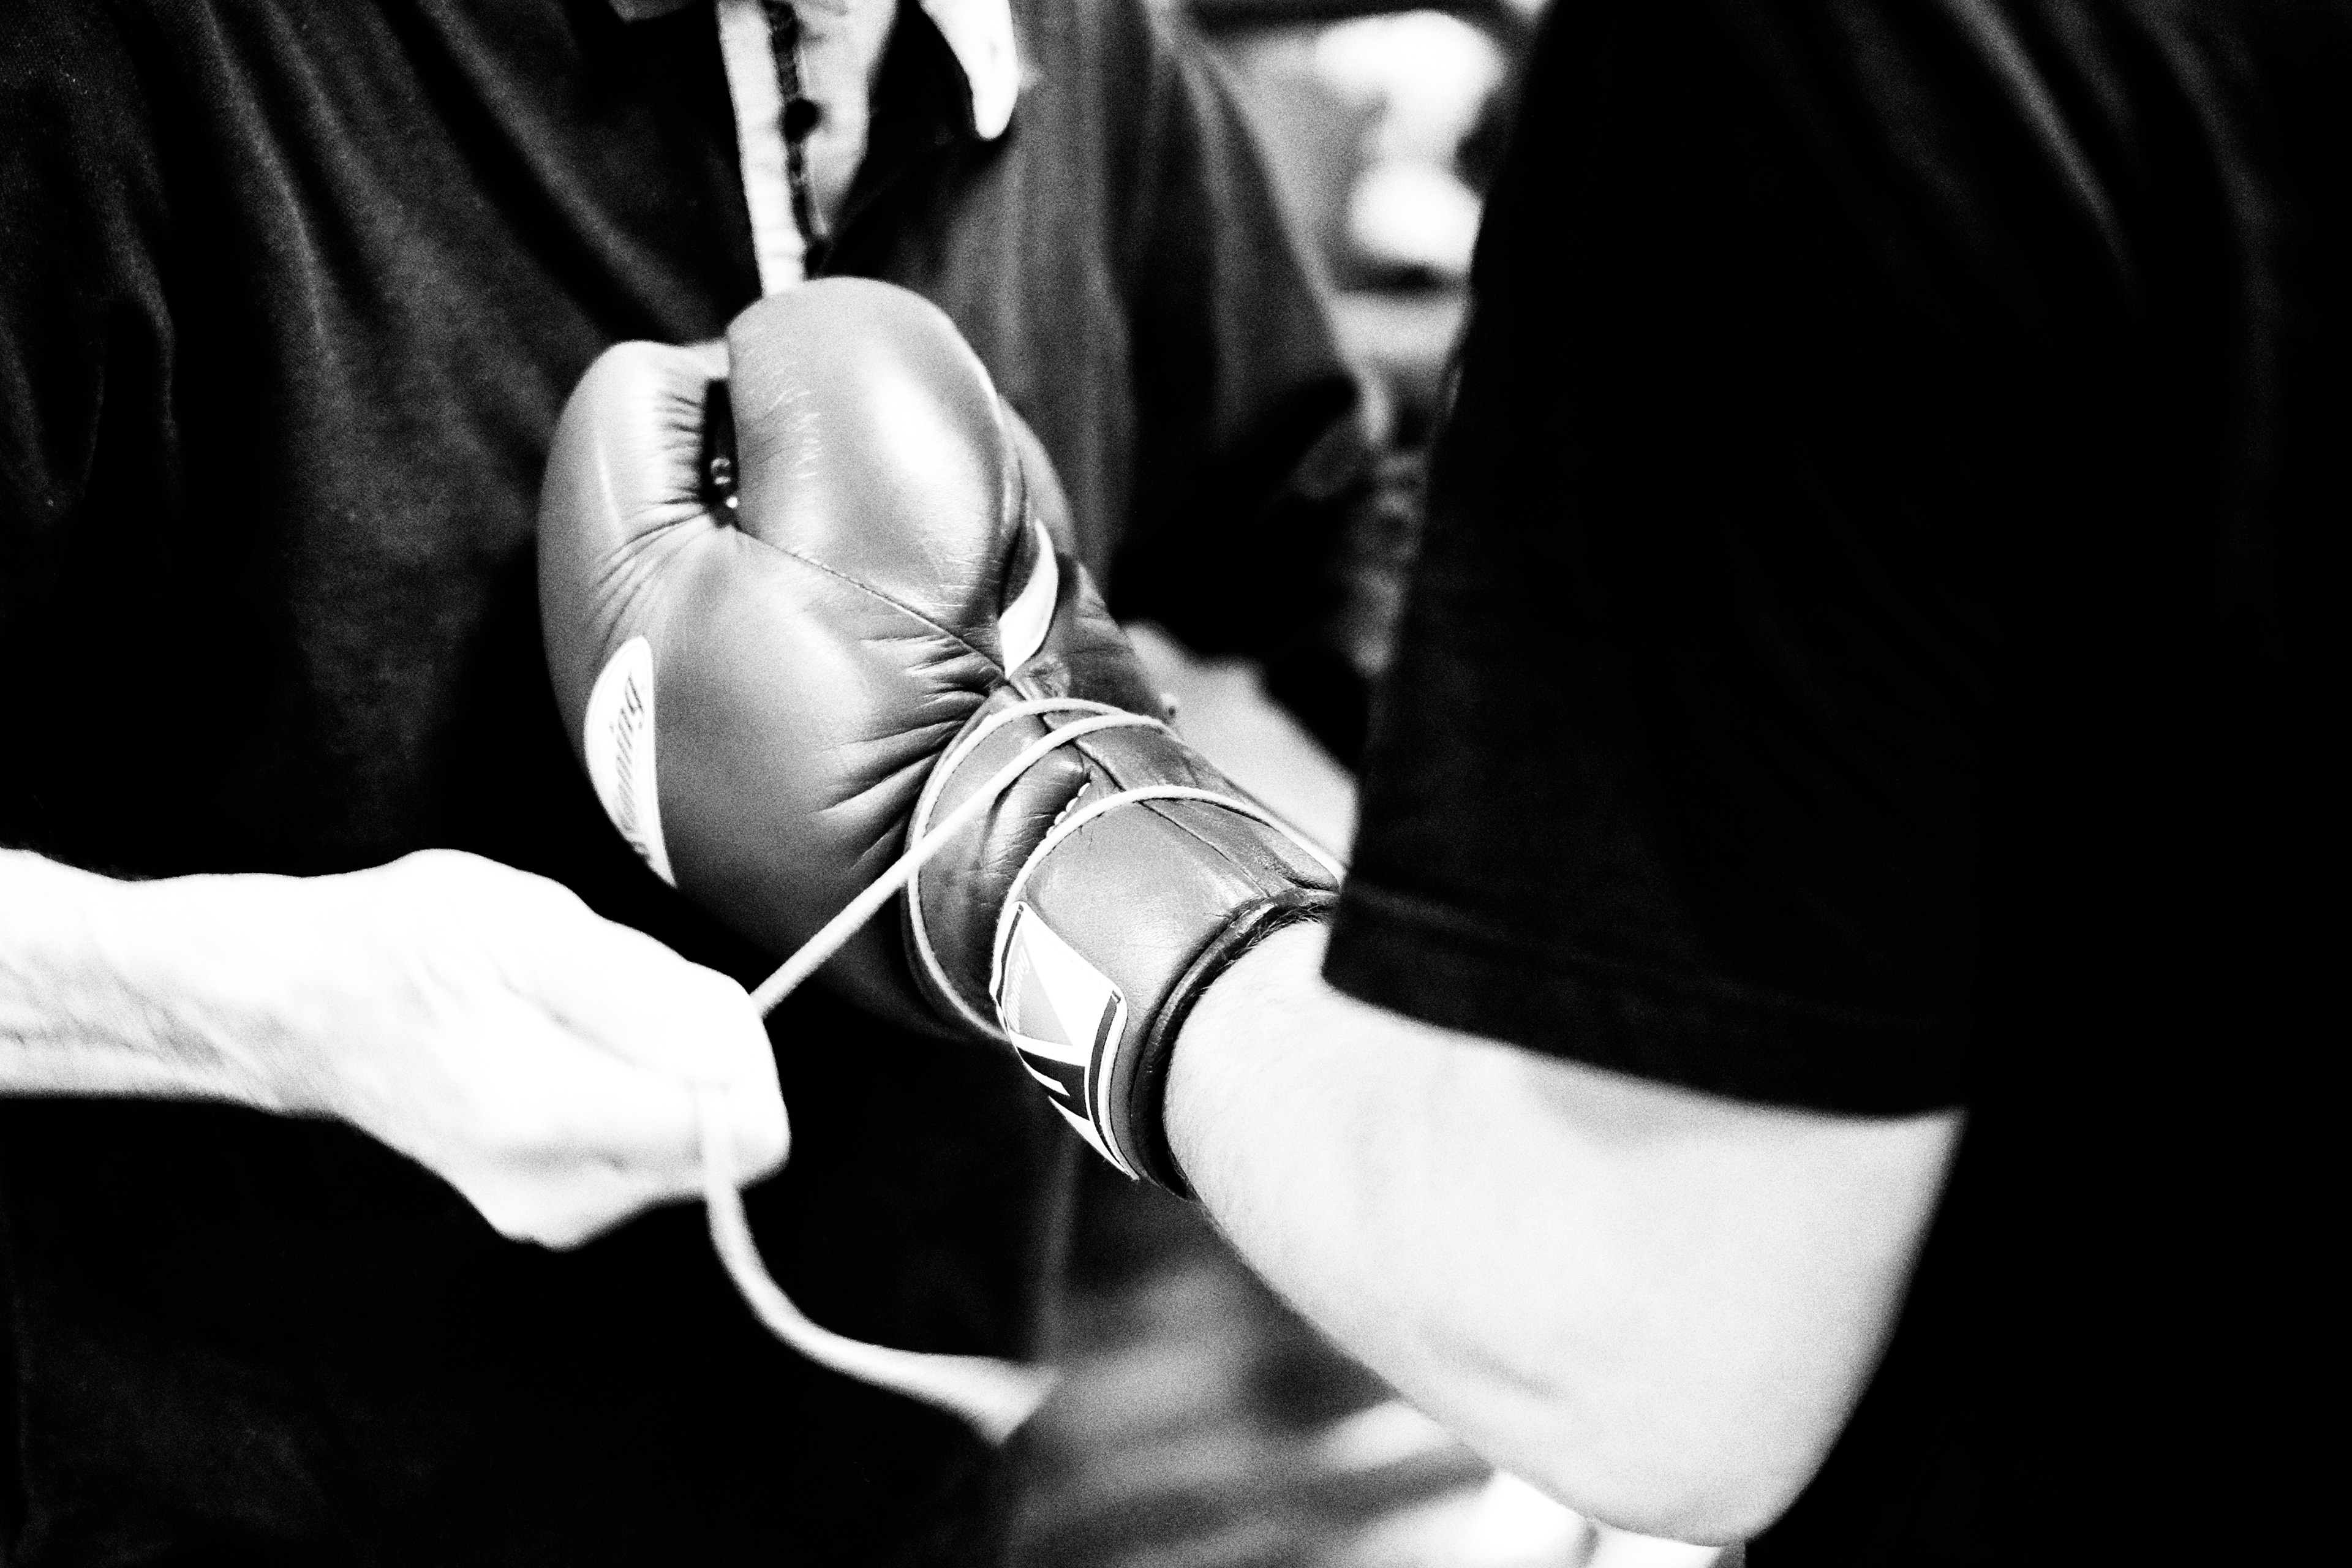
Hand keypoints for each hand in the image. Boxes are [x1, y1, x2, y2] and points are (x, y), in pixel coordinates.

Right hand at [174, 850, 788, 1245]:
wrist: (302, 1005)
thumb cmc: (408, 945)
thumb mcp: (533, 927)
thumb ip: (646, 1002)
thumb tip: (739, 1061)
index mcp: (555, 1120)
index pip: (746, 1133)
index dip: (744, 1054)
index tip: (684, 996)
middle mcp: (561, 1195)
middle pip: (728, 1143)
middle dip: (703, 1057)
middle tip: (613, 992)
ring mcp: (553, 1214)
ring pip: (692, 1145)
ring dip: (664, 1069)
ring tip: (573, 1015)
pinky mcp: (551, 1209)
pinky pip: (648, 1152)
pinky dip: (633, 1093)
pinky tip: (565, 1050)